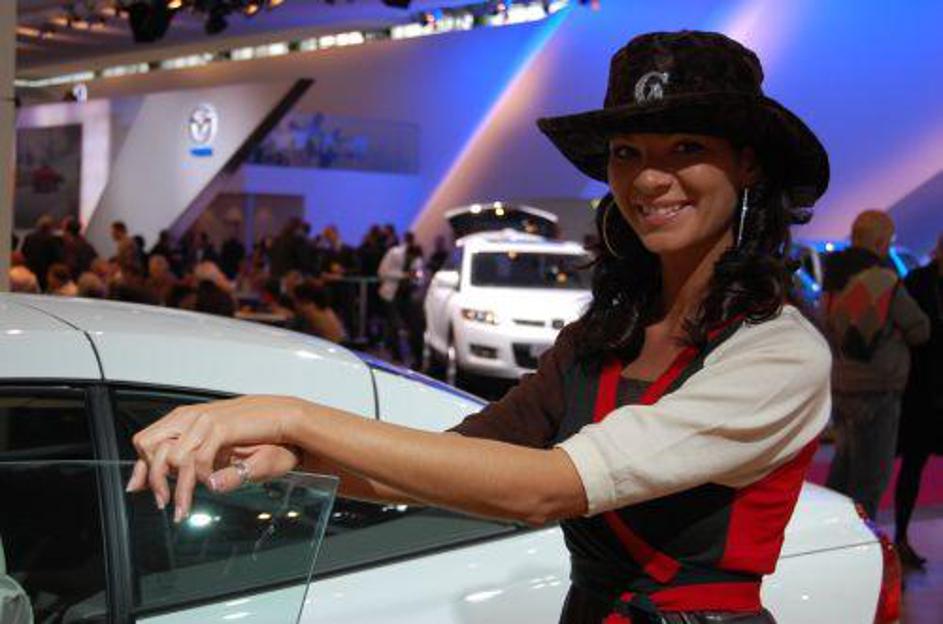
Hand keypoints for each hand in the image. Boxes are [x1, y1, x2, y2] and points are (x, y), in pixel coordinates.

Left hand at [125, 395, 306, 521]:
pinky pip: (197, 458)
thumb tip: (165, 480)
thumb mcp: (221, 459)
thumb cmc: (261, 443)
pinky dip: (199, 477)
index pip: (147, 441)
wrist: (291, 431)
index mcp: (189, 421)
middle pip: (149, 446)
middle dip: (151, 477)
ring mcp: (205, 420)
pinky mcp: (221, 427)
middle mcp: (192, 417)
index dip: (140, 466)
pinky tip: (209, 486)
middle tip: (162, 502)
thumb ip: (194, 467)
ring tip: (182, 508)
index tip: (138, 489)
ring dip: (176, 487)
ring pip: (172, 458)